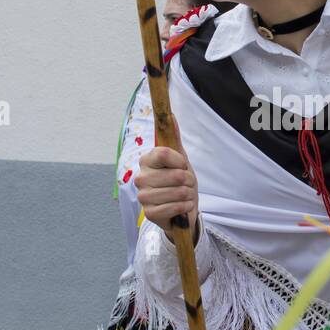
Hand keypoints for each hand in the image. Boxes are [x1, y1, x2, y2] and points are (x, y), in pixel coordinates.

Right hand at [136, 117, 199, 241]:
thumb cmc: (179, 181)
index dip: (179, 161)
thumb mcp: (180, 159)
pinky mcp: (149, 213)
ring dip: (188, 194)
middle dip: (188, 181)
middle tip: (186, 183)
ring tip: (184, 195)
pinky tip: (183, 205)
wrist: (181, 207)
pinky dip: (184, 206)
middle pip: (175, 175)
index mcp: (146, 160)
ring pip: (176, 192)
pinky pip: (174, 207)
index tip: (182, 166)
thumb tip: (171, 116)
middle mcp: (141, 177)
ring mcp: (143, 196)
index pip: (164, 154)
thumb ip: (174, 138)